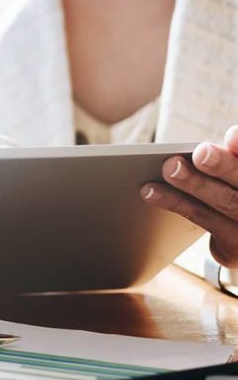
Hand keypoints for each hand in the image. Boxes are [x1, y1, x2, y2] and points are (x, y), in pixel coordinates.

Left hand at [142, 126, 237, 267]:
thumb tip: (213, 144)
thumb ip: (230, 158)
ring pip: (223, 202)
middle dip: (222, 166)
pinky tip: (150, 190)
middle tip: (201, 152)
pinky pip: (200, 217)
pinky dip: (174, 201)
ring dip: (192, 184)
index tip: (230, 135)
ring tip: (169, 168)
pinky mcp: (232, 244)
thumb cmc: (236, 185)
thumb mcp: (233, 172)